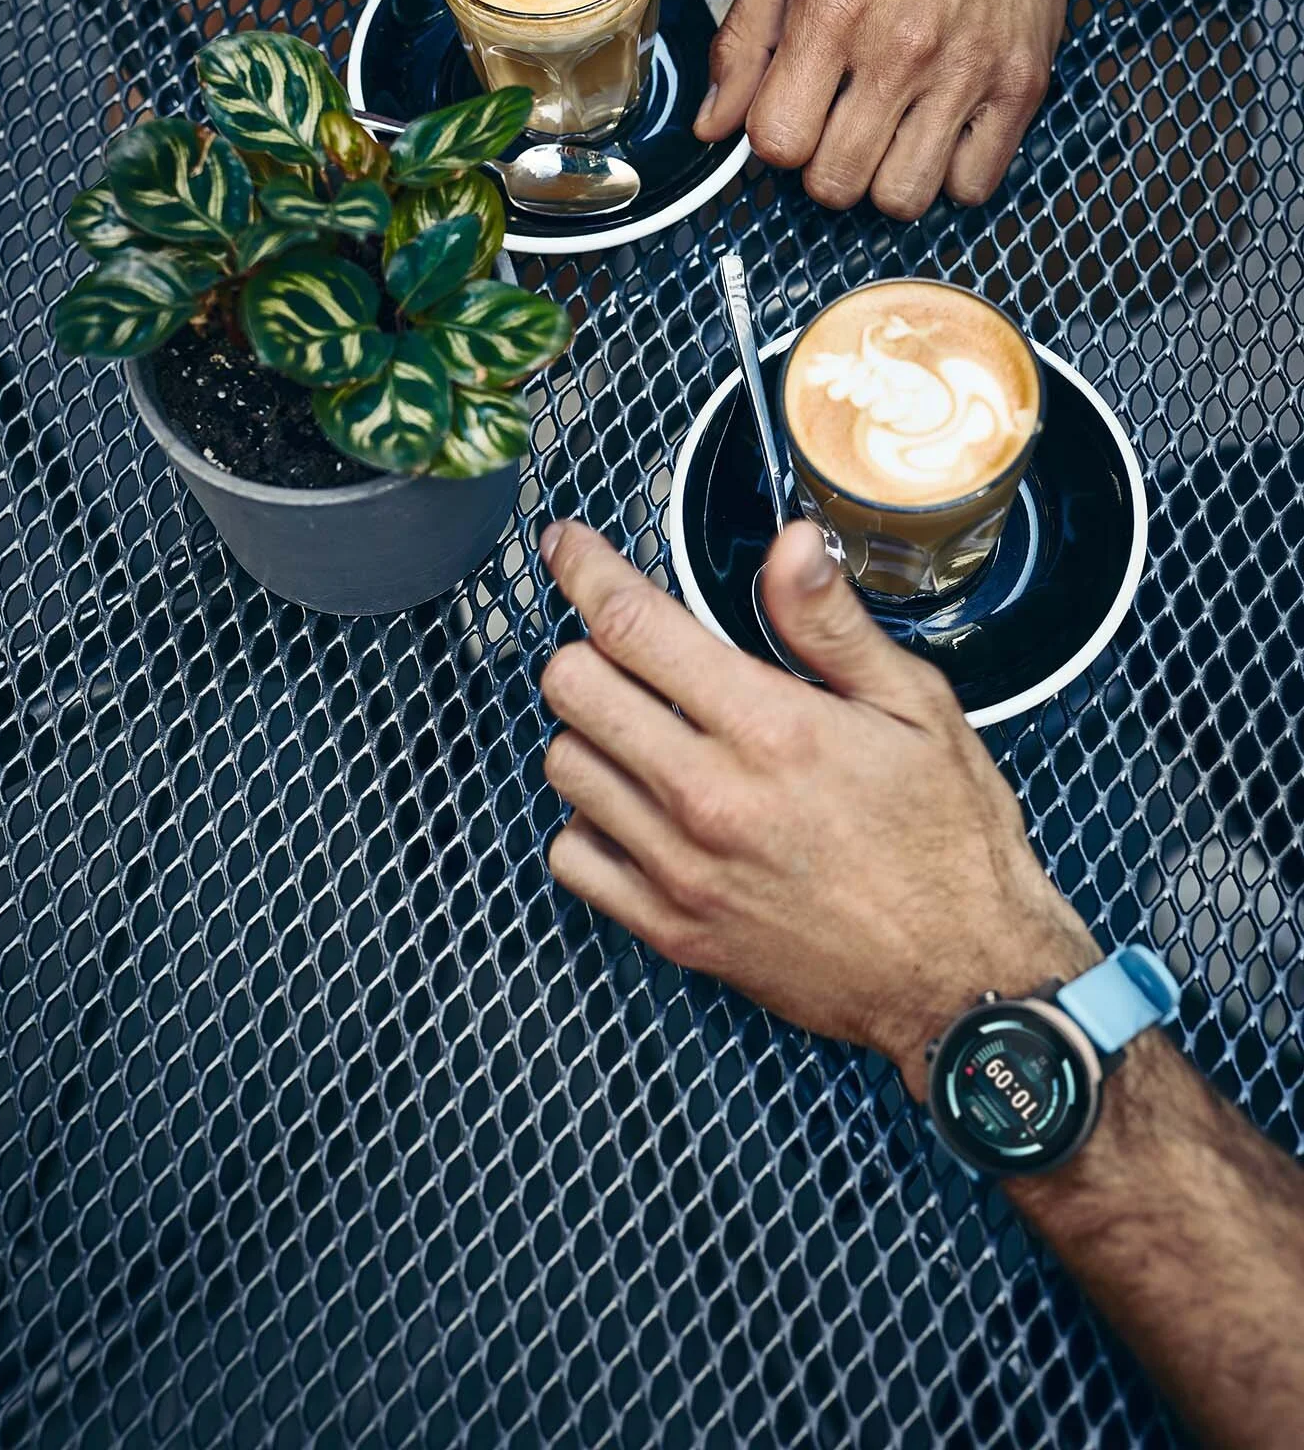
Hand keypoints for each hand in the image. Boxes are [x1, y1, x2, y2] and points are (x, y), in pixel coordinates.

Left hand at [539, 517, 1094, 1093]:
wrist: (965, 983)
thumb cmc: (951, 846)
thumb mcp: (917, 708)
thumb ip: (833, 624)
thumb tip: (789, 546)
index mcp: (770, 729)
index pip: (631, 624)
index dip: (584, 568)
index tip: (569, 547)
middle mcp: (710, 798)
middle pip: (574, 687)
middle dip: (589, 646)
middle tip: (627, 647)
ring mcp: (682, 869)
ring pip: (564, 764)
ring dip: (590, 730)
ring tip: (644, 726)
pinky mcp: (672, 930)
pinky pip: (572, 857)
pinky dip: (588, 821)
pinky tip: (637, 806)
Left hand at [695, 0, 1075, 217]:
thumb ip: (740, 43)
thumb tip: (711, 127)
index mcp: (832, 13)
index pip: (777, 141)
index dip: (775, 139)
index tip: (791, 113)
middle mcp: (900, 50)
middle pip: (834, 184)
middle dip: (823, 167)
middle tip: (838, 127)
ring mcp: (965, 73)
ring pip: (901, 199)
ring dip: (883, 180)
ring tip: (888, 135)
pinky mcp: (1019, 88)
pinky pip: (971, 187)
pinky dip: (950, 176)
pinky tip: (938, 135)